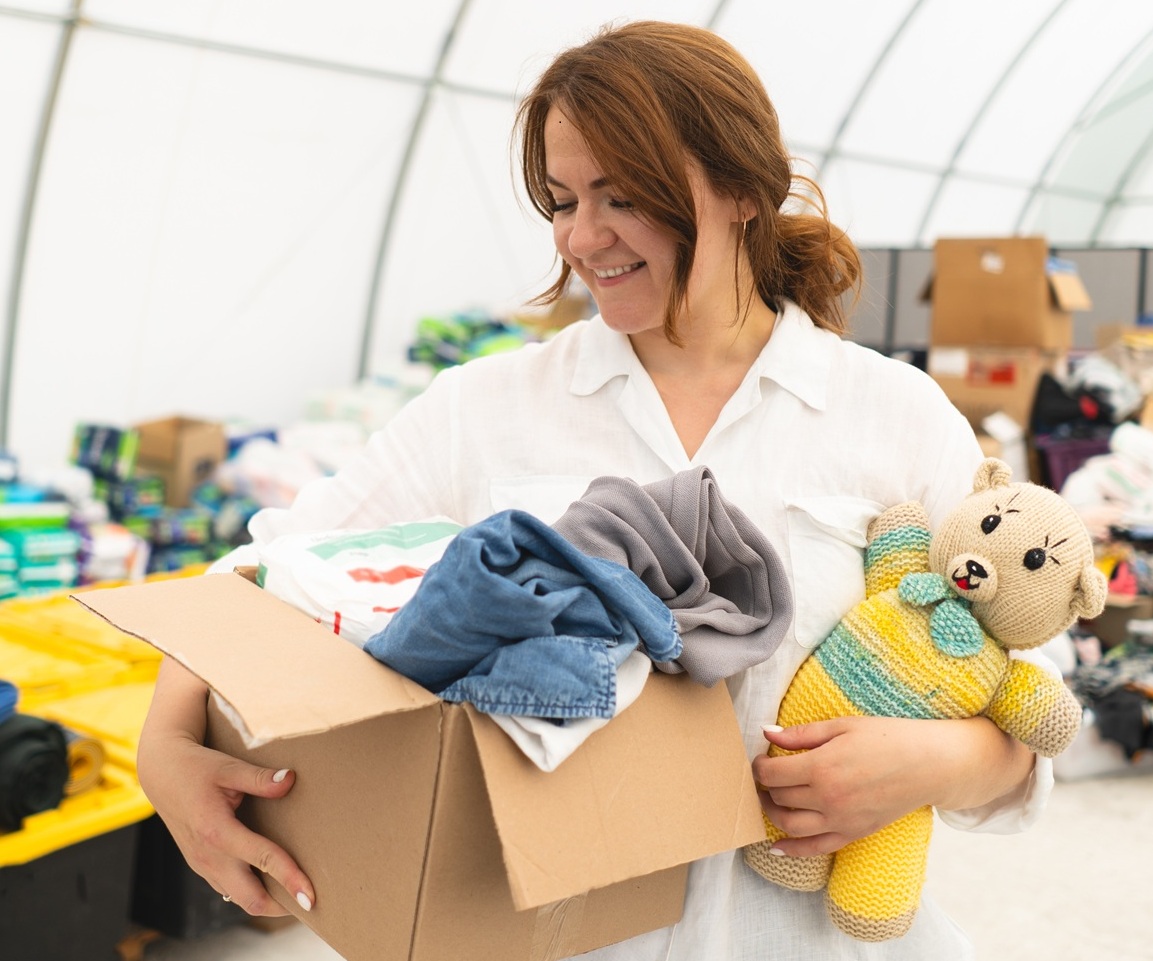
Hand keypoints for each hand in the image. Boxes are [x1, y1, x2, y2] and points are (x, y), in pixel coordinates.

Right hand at [136, 659, 314, 916]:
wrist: (161, 774)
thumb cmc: (197, 768)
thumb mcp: (228, 767)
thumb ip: (260, 778)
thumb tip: (290, 780)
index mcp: (217, 831)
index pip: (263, 860)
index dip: (290, 879)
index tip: (312, 897)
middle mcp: (208, 856)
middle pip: (252, 899)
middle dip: (283, 907)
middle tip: (314, 905)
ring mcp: (203, 865)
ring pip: (240, 899)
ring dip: (269, 902)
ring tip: (300, 897)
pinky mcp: (202, 865)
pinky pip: (230, 889)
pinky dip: (253, 892)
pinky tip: (274, 883)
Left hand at [750, 714, 1032, 856]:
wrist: (929, 764)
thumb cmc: (888, 738)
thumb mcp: (842, 726)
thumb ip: (801, 733)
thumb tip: (766, 733)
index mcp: (822, 767)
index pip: (771, 775)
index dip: (758, 767)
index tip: (759, 760)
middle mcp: (827, 798)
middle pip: (779, 798)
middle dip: (765, 787)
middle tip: (766, 776)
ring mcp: (840, 820)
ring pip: (790, 826)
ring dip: (772, 814)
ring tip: (771, 800)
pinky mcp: (853, 833)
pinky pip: (815, 848)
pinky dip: (792, 850)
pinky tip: (776, 846)